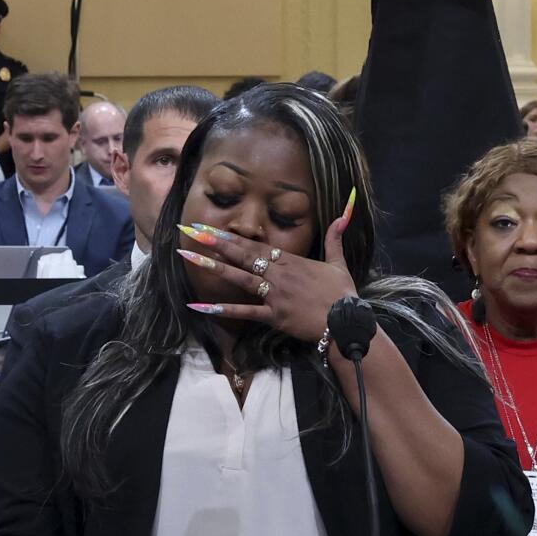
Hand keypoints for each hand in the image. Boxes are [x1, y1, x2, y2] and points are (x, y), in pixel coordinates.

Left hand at [176, 191, 358, 342]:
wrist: (346, 321)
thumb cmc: (343, 294)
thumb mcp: (340, 263)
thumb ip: (335, 238)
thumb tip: (343, 214)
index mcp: (292, 261)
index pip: (256, 245)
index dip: (231, 236)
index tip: (211, 228)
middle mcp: (279, 274)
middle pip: (243, 255)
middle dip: (216, 242)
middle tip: (192, 231)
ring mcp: (274, 294)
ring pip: (239, 277)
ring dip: (213, 266)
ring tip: (190, 257)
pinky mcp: (273, 315)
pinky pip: (244, 312)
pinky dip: (222, 309)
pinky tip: (200, 306)